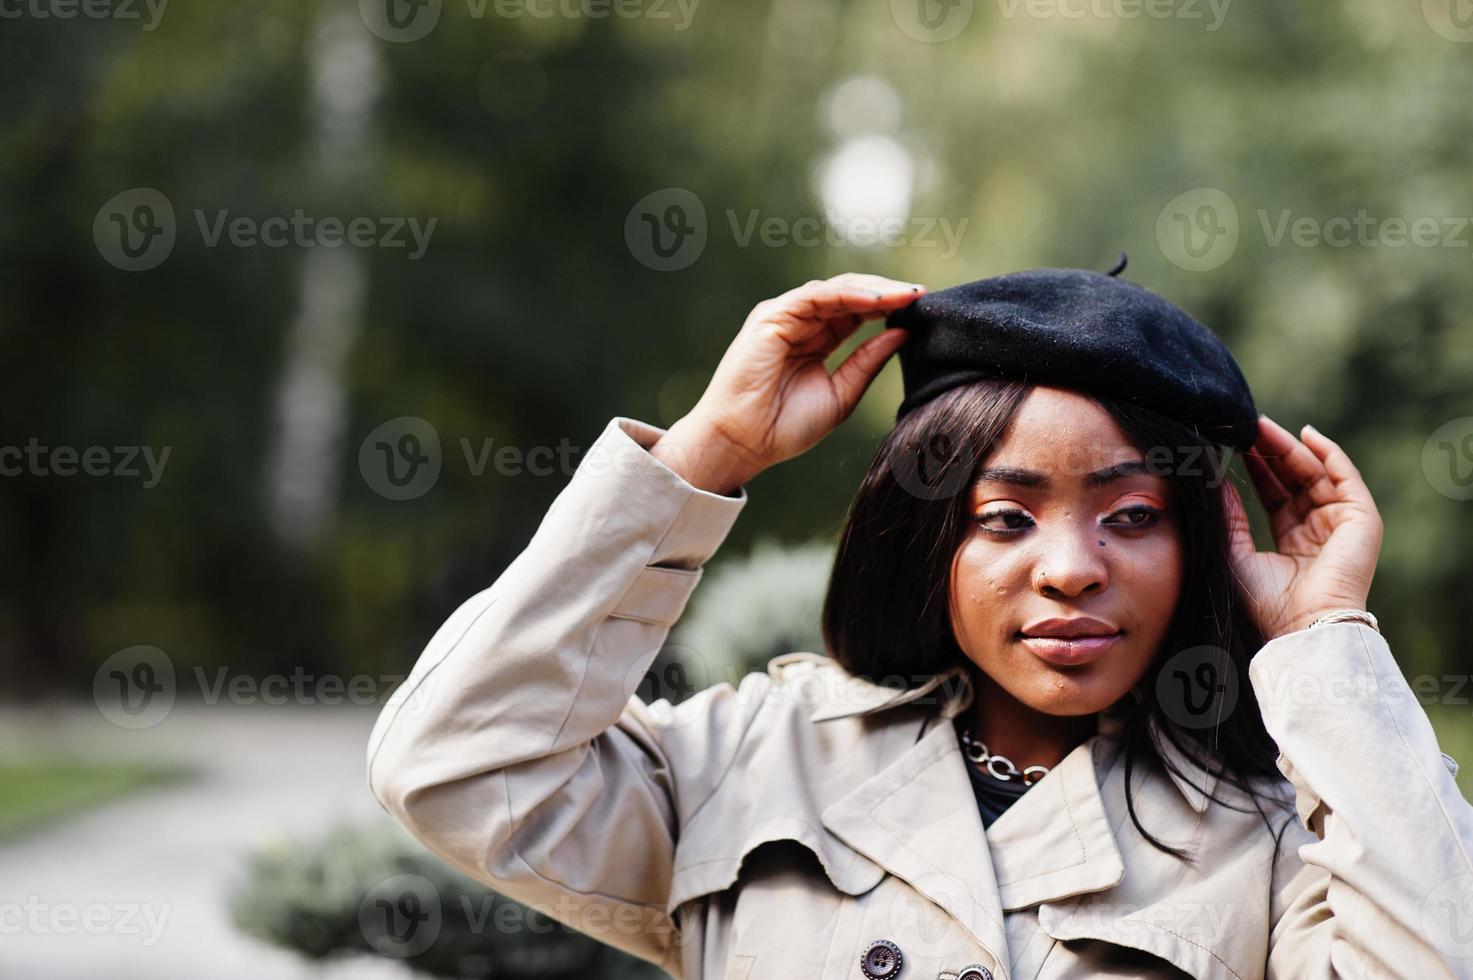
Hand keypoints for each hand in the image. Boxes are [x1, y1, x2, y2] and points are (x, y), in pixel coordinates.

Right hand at [651, 273, 922, 493]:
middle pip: (851, 295)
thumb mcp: (841, 394)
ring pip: (837, 290)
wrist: (742, 443)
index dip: (890, 307)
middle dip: (888, 293)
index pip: (857, 312)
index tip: (924, 310)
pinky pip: (817, 295)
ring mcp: (784, 316)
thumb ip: (868, 362)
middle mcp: (800, 322)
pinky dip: (849, 294)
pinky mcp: (772, 317)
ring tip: (908, 295)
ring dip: (874, 290)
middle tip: (923, 295)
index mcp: (815, 340)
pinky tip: (878, 301)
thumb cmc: (783, 427)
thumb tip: (903, 332)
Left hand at [1222, 416, 1383, 640]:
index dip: (1258, 469)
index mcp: (1293, 542)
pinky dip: (1328, 453)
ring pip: (1316, 473)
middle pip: (1295, 480)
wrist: (1301, 625)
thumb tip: (1214, 483)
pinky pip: (1345, 477)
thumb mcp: (1235, 552)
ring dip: (1291, 447)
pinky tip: (1306, 433)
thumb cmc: (1265, 602)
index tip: (1235, 445)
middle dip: (1271, 452)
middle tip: (1246, 427)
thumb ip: (1229, 517)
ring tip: (1262, 426)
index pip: (1275, 495)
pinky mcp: (1362, 519)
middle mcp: (1319, 530)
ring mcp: (1342, 524)